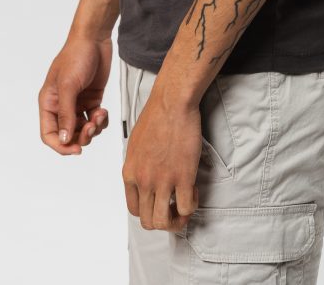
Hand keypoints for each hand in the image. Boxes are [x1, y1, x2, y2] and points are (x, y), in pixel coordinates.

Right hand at [38, 34, 111, 154]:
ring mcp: (77, 103)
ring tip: (100, 114)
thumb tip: (65, 139)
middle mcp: (61, 105)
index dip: (61, 146)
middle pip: (68, 135)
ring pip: (83, 130)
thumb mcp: (69, 85)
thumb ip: (66, 114)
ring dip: (93, 128)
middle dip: (81, 136)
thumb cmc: (77, 56)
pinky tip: (103, 111)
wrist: (95, 38)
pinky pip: (95, 120)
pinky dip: (101, 121)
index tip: (76, 149)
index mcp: (49, 102)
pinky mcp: (91, 99)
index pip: (49, 134)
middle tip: (92, 127)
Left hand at [122, 83, 201, 230]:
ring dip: (176, 221)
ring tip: (184, 206)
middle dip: (163, 220)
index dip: (149, 210)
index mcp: (130, 173)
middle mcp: (143, 181)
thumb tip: (144, 178)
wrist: (171, 102)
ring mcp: (163, 181)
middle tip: (174, 209)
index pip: (134, 209)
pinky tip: (194, 190)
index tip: (160, 202)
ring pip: (164, 222)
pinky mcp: (183, 176)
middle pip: (148, 221)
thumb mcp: (134, 144)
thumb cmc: (155, 116)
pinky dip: (191, 206)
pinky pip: (186, 208)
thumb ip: (137, 165)